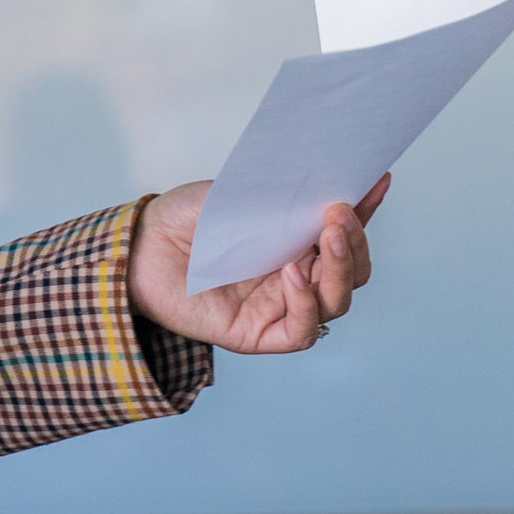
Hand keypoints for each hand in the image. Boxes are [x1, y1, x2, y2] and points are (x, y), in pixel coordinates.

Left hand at [127, 174, 387, 354]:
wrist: (137, 248)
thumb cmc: (183, 219)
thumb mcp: (232, 194)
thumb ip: (275, 196)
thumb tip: (321, 184)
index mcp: (295, 240)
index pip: (343, 230)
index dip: (365, 208)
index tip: (376, 178)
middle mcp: (295, 275)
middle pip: (351, 270)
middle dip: (354, 241)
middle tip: (340, 212)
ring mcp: (279, 306)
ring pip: (336, 300)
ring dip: (339, 268)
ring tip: (326, 236)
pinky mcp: (258, 335)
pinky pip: (301, 331)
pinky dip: (306, 303)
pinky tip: (293, 274)